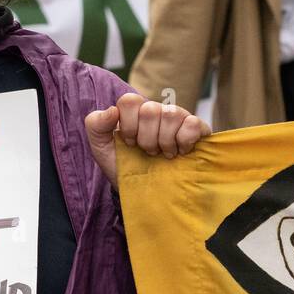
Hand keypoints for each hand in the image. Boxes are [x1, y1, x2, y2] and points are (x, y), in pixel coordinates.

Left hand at [85, 92, 209, 188]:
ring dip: (165, 141)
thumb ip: (96, 125)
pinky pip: (193, 123)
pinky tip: (182, 152)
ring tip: (165, 155)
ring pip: (171, 114)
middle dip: (146, 138)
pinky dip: (185, 140)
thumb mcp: (101, 149)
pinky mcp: (198, 129)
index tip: (129, 142)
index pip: (129, 100)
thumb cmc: (124, 167)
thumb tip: (112, 110)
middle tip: (149, 152)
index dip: (128, 125)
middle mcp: (157, 111)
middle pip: (151, 109)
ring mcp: (178, 118)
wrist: (146, 193)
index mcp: (134, 112)